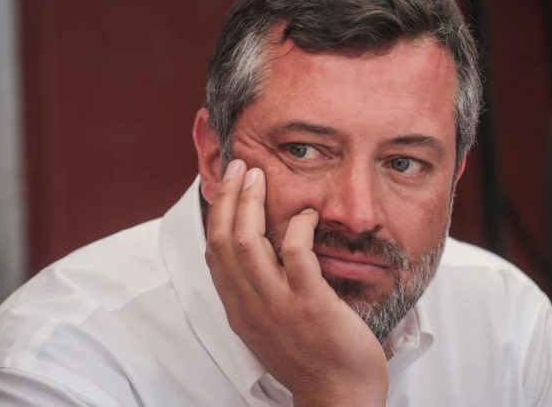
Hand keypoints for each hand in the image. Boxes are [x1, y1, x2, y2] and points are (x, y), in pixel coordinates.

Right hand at [205, 160, 387, 406]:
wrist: (338, 396)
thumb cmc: (310, 358)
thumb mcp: (270, 325)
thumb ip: (260, 291)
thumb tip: (263, 252)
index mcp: (239, 309)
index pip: (214, 253)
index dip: (216, 214)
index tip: (225, 186)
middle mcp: (250, 306)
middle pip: (222, 240)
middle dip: (227, 198)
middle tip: (240, 168)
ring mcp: (278, 306)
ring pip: (247, 243)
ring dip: (250, 204)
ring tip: (259, 177)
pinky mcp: (310, 304)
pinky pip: (294, 255)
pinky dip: (296, 228)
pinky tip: (307, 215)